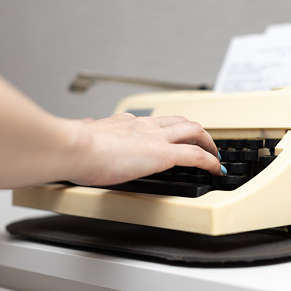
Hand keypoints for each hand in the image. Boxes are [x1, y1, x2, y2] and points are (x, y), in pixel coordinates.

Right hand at [67, 113, 221, 185]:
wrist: (75, 147)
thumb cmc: (74, 145)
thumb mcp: (83, 132)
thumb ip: (87, 129)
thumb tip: (82, 126)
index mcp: (126, 123)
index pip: (154, 122)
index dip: (167, 128)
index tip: (170, 135)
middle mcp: (144, 126)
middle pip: (180, 121)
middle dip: (195, 132)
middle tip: (202, 143)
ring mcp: (156, 138)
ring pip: (193, 131)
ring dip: (208, 143)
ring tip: (214, 155)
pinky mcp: (164, 154)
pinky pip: (196, 155)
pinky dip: (210, 161)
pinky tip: (216, 169)